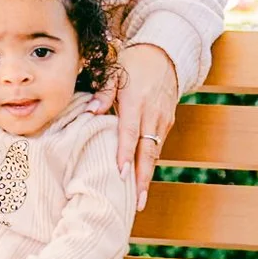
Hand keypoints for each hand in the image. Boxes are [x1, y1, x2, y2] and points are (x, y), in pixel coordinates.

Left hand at [94, 42, 177, 208]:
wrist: (165, 56)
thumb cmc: (133, 64)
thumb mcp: (115, 71)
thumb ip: (103, 92)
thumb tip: (90, 110)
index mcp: (137, 101)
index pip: (130, 132)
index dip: (125, 154)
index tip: (121, 174)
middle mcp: (152, 114)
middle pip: (147, 151)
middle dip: (143, 178)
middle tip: (138, 202)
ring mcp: (163, 120)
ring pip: (154, 152)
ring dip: (147, 176)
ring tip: (139, 200)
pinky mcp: (168, 123)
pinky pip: (157, 146)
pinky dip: (149, 163)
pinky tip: (141, 180)